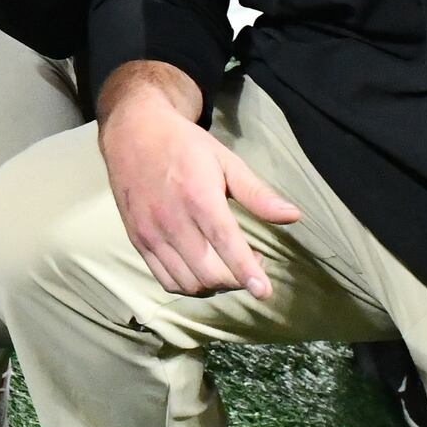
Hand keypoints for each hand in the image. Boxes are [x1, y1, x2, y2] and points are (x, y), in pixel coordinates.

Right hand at [101, 87, 298, 300]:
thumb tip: (293, 216)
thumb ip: (257, 194)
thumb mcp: (226, 161)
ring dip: (215, 285)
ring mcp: (151, 233)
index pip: (225, 242)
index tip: (264, 292)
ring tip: (227, 267)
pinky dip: (188, 285)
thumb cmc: (185, 146)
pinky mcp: (137, 241)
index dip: (246, 271)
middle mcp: (172, 219)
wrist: (132, 133)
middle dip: (237, 280)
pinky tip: (200, 269)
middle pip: (208, 272)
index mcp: (198, 196)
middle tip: (252, 262)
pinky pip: (165, 279)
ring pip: (188, 282)